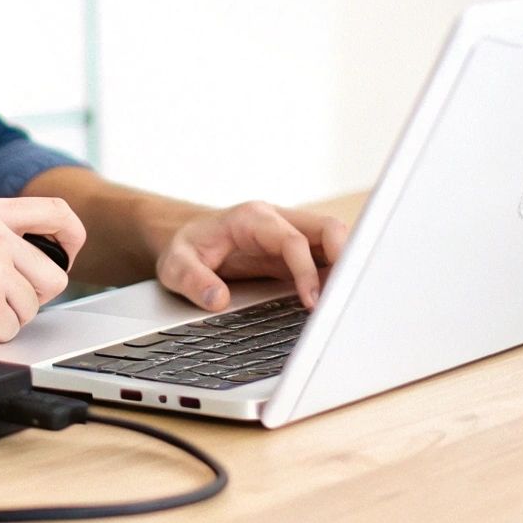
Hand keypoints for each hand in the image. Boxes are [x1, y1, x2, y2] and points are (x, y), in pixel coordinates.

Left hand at [154, 200, 348, 312]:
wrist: (186, 237)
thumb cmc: (185, 247)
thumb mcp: (175, 264)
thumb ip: (193, 280)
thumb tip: (218, 299)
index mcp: (251, 219)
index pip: (293, 239)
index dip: (306, 270)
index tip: (311, 302)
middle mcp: (276, 221)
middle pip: (328, 228)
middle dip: (346, 258)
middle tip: (347, 298)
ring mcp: (289, 233)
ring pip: (334, 240)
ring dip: (345, 268)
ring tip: (346, 303)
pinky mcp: (295, 251)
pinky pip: (326, 257)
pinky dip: (336, 276)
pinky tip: (336, 300)